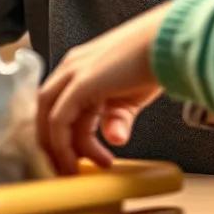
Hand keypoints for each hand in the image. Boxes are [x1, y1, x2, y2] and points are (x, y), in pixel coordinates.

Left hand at [37, 3, 169, 174]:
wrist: (169, 41)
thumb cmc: (154, 61)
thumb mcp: (131, 97)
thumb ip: (117, 118)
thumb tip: (115, 139)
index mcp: (80, 64)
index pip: (55, 101)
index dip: (58, 132)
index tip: (70, 157)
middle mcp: (71, 65)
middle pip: (44, 109)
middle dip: (52, 143)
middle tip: (65, 170)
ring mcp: (74, 72)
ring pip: (49, 118)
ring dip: (61, 150)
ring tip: (80, 171)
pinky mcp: (82, 83)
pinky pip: (59, 121)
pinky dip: (66, 146)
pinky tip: (88, 160)